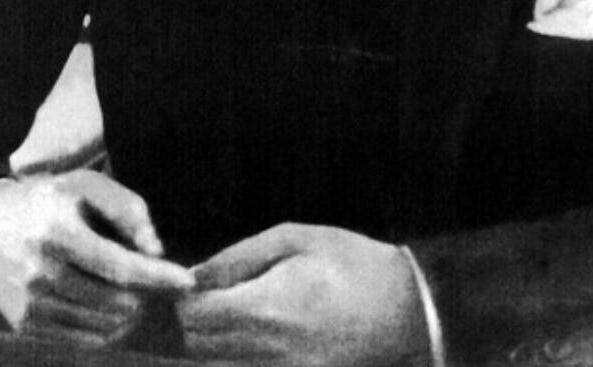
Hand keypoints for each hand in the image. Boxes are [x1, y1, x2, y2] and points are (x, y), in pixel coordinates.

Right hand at [0, 169, 193, 346]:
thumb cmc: (49, 200)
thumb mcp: (87, 185)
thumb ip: (127, 210)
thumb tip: (156, 250)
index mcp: (58, 233)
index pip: (119, 265)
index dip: (157, 276)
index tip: (189, 281)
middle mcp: (41, 273)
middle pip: (115, 300)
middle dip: (147, 293)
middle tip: (159, 279)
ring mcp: (31, 305)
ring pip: (103, 324)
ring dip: (129, 311)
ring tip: (133, 289)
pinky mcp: (26, 326)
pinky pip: (82, 340)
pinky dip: (107, 327)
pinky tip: (111, 305)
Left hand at [177, 222, 429, 365]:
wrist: (406, 307)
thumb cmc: (350, 262)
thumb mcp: (297, 239)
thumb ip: (239, 257)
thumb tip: (195, 274)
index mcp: (266, 307)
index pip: (195, 316)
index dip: (186, 297)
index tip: (195, 282)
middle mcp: (267, 349)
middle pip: (198, 346)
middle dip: (196, 319)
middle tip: (213, 295)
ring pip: (217, 365)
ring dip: (213, 341)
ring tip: (233, 313)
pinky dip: (237, 357)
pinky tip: (255, 334)